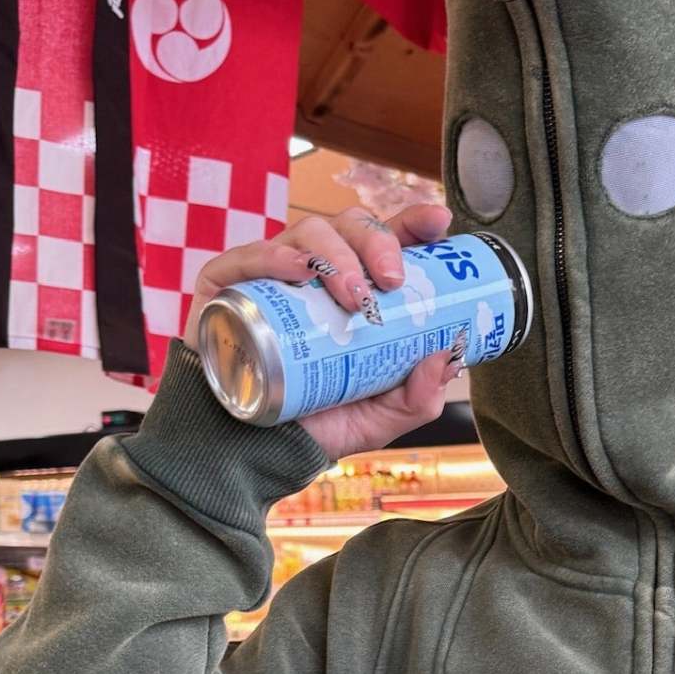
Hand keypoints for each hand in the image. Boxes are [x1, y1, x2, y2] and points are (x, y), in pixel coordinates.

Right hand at [182, 202, 463, 458]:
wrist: (254, 452)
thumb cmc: (317, 424)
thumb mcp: (381, 417)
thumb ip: (419, 396)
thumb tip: (447, 357)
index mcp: (356, 289)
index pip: (385, 242)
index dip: (412, 224)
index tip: (438, 221)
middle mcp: (316, 274)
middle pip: (350, 228)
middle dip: (377, 243)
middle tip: (392, 281)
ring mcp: (271, 275)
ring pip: (307, 234)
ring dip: (336, 255)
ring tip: (352, 296)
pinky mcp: (227, 286)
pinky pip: (249, 257)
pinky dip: (277, 256)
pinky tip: (298, 269)